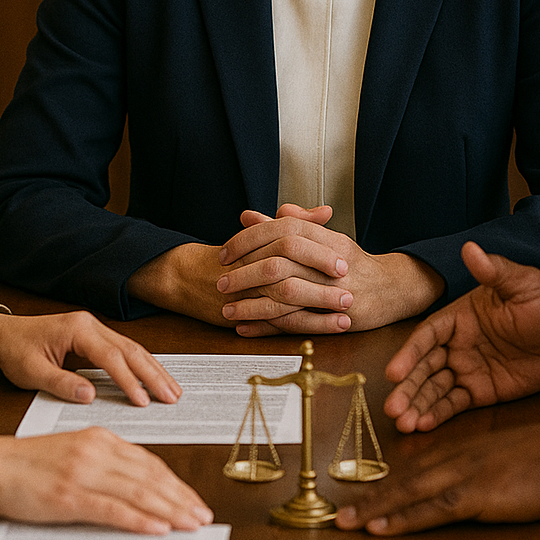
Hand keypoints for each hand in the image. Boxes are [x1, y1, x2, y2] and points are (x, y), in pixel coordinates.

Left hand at [0, 310, 181, 405]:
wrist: (2, 334)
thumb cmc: (15, 350)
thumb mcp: (31, 372)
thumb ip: (61, 383)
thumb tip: (90, 396)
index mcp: (77, 329)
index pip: (111, 357)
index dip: (129, 380)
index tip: (143, 400)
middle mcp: (91, 325)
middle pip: (131, 350)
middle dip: (153, 374)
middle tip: (172, 396)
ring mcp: (95, 328)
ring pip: (132, 349)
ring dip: (153, 370)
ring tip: (172, 390)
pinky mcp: (95, 337)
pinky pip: (124, 350)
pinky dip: (142, 365)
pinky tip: (154, 378)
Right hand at [0, 429, 213, 532]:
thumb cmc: (26, 464)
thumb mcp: (72, 452)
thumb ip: (103, 464)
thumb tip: (135, 488)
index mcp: (101, 439)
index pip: (149, 463)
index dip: (175, 483)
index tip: (193, 500)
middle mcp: (97, 452)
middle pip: (151, 477)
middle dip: (181, 498)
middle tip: (203, 517)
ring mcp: (84, 473)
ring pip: (139, 493)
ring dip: (170, 510)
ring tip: (191, 525)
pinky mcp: (69, 496)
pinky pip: (113, 510)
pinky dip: (140, 520)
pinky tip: (158, 529)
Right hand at [126, 221, 351, 329]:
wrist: (189, 276)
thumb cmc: (234, 256)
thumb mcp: (265, 234)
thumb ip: (296, 221)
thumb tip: (325, 211)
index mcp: (260, 241)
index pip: (292, 240)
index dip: (320, 251)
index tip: (346, 258)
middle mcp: (253, 263)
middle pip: (290, 267)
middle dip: (322, 279)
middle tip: (350, 285)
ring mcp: (247, 289)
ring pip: (285, 296)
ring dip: (318, 305)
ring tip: (346, 312)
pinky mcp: (246, 313)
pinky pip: (278, 321)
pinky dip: (306, 325)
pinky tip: (328, 329)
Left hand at [217, 205, 442, 335]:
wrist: (393, 288)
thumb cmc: (352, 262)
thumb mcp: (323, 237)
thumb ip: (285, 226)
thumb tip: (249, 215)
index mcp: (324, 237)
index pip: (280, 231)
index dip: (249, 240)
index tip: (225, 251)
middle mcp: (329, 261)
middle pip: (279, 262)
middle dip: (244, 273)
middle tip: (221, 281)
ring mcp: (334, 290)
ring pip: (285, 294)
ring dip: (252, 303)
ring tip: (227, 309)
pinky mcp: (336, 317)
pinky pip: (295, 323)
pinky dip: (267, 327)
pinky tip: (245, 329)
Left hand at [335, 417, 539, 534]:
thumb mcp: (505, 461)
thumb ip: (480, 473)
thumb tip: (463, 493)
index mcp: (463, 450)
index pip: (416, 469)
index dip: (387, 485)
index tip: (362, 498)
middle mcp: (457, 457)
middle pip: (404, 480)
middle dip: (370, 497)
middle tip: (339, 514)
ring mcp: (465, 474)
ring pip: (409, 492)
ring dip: (376, 507)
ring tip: (348, 522)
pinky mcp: (477, 493)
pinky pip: (432, 508)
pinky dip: (403, 518)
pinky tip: (382, 527)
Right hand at [383, 241, 539, 431]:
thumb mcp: (521, 283)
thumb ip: (494, 271)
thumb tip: (470, 248)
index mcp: (458, 318)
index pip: (427, 336)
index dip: (409, 354)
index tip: (395, 372)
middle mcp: (456, 344)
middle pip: (423, 367)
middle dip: (407, 388)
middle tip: (392, 408)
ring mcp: (466, 369)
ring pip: (434, 388)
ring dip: (417, 404)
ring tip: (402, 423)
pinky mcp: (479, 391)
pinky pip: (455, 403)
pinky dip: (438, 414)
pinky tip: (423, 425)